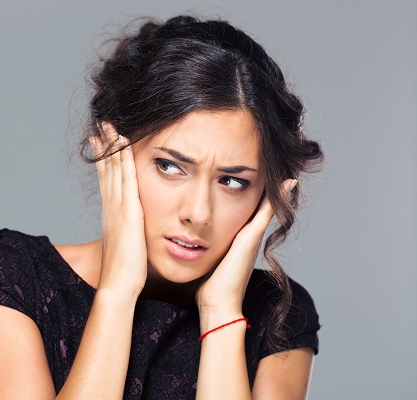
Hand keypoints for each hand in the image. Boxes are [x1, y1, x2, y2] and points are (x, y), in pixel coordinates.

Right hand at [89, 123, 146, 296]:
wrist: (120, 283)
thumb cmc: (126, 271)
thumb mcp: (127, 245)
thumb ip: (129, 233)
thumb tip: (134, 231)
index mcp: (112, 213)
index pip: (107, 179)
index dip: (103, 160)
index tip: (100, 142)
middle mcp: (111, 205)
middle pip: (106, 169)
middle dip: (103, 146)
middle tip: (100, 125)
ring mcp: (118, 205)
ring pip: (113, 168)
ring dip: (111, 145)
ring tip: (107, 124)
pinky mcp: (128, 208)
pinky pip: (126, 176)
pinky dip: (123, 157)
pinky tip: (123, 140)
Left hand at [195, 179, 296, 318]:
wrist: (218, 303)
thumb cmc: (209, 286)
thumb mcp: (207, 260)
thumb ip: (205, 250)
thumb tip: (190, 244)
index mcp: (238, 238)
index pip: (247, 210)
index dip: (250, 192)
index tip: (255, 172)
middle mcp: (248, 235)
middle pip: (261, 204)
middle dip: (268, 185)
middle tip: (275, 163)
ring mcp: (252, 236)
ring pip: (267, 205)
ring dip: (276, 187)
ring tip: (285, 166)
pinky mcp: (252, 237)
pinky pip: (267, 212)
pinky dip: (277, 196)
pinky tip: (288, 181)